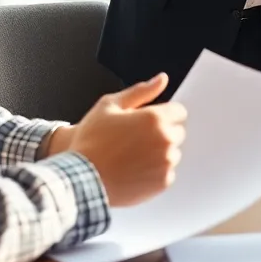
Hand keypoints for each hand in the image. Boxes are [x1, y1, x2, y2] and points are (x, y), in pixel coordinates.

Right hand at [64, 74, 187, 206]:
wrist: (81, 178)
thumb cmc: (91, 140)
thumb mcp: (110, 106)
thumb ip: (140, 91)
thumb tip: (162, 79)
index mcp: (155, 119)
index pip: (179, 111)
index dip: (162, 114)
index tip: (146, 121)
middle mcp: (165, 140)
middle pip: (177, 131)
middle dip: (162, 132)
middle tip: (135, 139)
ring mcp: (166, 163)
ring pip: (172, 152)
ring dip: (160, 152)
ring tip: (132, 156)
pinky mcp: (163, 182)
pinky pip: (167, 172)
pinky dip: (155, 171)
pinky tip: (134, 170)